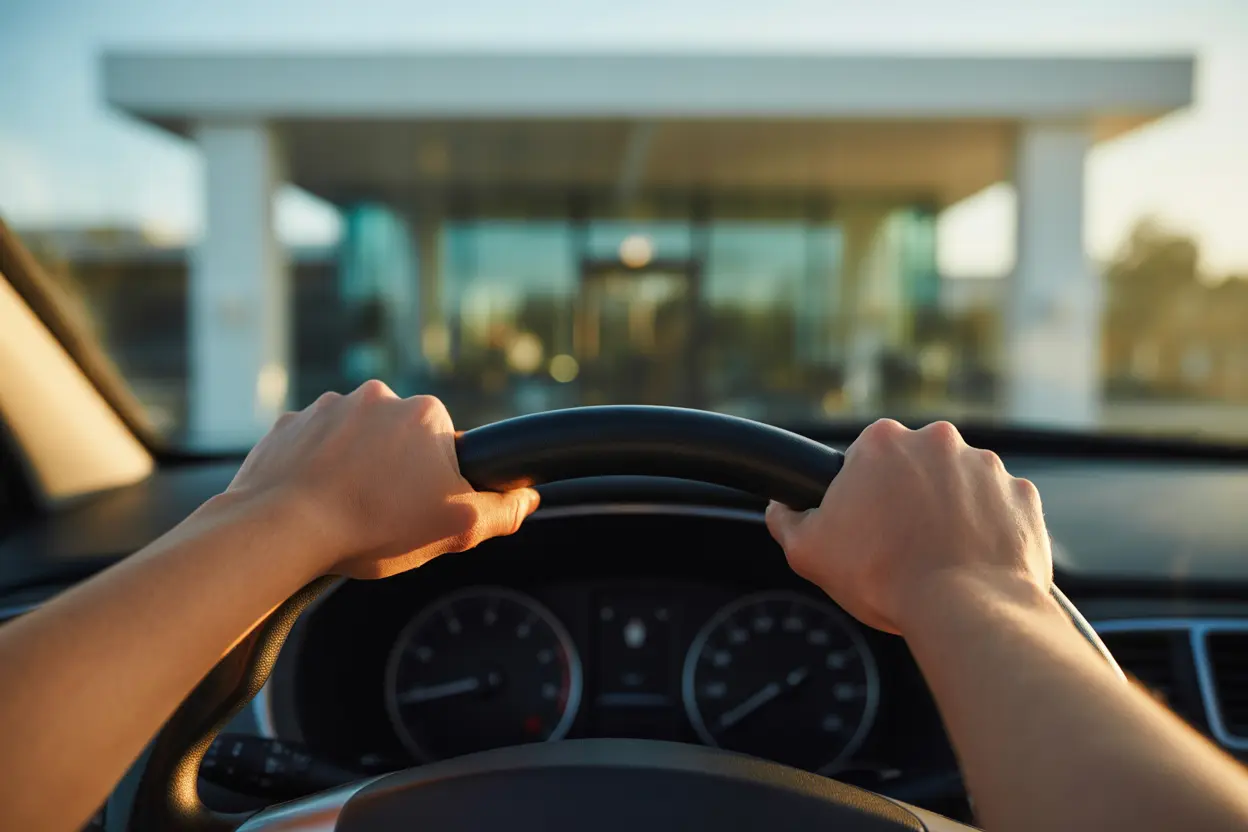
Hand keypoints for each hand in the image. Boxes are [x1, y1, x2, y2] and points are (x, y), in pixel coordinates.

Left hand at [226, 380, 538, 578]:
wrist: (283, 528)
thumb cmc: (374, 525)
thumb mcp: (456, 528)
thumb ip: (501, 511)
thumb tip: (527, 498)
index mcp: (424, 413)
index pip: (445, 449)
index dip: (437, 483)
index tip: (419, 509)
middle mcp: (377, 396)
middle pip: (400, 441)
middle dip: (395, 473)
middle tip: (383, 516)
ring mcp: (326, 407)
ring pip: (354, 442)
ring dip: (354, 469)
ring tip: (345, 512)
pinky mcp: (287, 426)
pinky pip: (311, 447)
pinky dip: (315, 471)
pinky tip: (314, 503)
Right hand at [764, 419, 1050, 634]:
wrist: (966, 611)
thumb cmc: (885, 578)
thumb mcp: (808, 551)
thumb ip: (787, 519)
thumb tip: (782, 508)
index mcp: (883, 442)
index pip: (866, 456)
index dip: (863, 492)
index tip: (866, 523)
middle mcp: (938, 441)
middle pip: (916, 465)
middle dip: (909, 497)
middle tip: (900, 543)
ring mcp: (987, 466)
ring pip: (960, 484)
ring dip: (950, 511)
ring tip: (939, 557)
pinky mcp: (1023, 496)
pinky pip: (1000, 507)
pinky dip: (988, 528)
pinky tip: (971, 561)